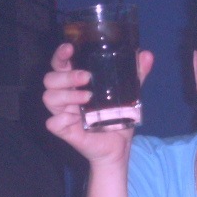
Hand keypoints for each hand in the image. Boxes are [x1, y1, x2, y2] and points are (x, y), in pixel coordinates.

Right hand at [42, 42, 154, 163]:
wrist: (119, 147)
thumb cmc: (117, 118)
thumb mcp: (129, 95)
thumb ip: (136, 75)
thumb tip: (147, 55)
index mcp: (76, 83)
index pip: (60, 64)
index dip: (60, 55)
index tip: (69, 48)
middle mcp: (66, 96)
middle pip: (50, 79)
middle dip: (67, 76)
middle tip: (87, 78)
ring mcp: (63, 113)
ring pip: (49, 98)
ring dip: (67, 94)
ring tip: (88, 97)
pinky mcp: (64, 131)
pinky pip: (52, 123)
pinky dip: (61, 119)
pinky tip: (75, 119)